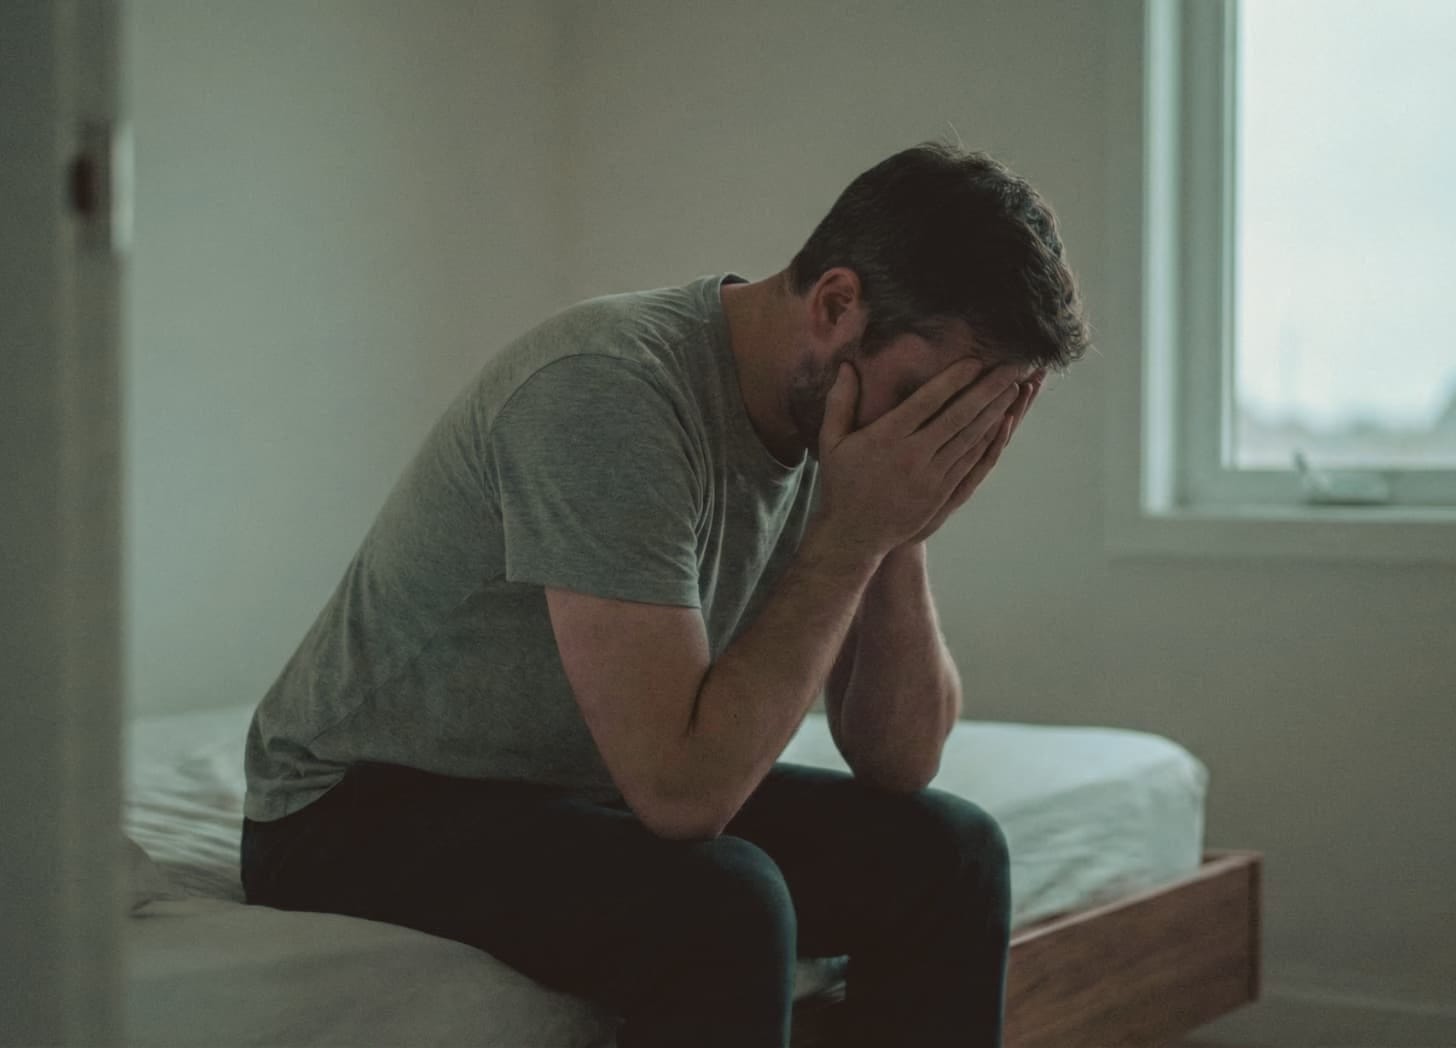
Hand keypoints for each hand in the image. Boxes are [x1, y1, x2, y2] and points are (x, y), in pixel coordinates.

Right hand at [815, 359, 1021, 558]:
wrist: (854, 534)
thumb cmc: (841, 483)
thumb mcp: (831, 441)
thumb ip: (839, 402)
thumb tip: (847, 366)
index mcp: (886, 437)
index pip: (926, 402)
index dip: (953, 380)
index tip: (974, 361)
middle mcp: (912, 455)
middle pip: (957, 417)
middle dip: (987, 390)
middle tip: (1010, 368)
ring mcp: (930, 477)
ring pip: (969, 438)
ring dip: (994, 412)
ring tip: (1013, 389)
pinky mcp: (941, 493)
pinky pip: (970, 462)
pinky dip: (989, 441)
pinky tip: (1001, 424)